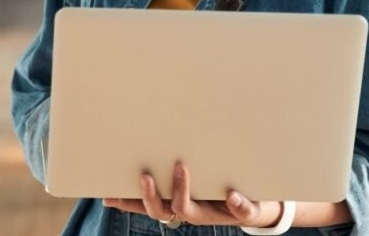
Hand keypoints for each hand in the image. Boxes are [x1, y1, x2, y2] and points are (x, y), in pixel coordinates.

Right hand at [102, 162, 283, 227]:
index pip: (147, 204)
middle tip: (144, 177)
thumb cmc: (222, 185)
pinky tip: (232, 194)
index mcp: (179, 201)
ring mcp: (214, 213)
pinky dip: (236, 203)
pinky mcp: (243, 211)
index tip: (108, 196)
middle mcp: (192, 210)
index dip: (127, 202)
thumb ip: (182, 169)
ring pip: (190, 211)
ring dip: (183, 190)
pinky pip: (239, 211)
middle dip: (150, 196)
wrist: (261, 205)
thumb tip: (159, 154)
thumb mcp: (201, 174)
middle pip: (162, 210)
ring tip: (181, 167)